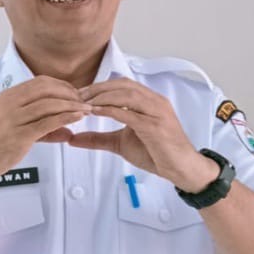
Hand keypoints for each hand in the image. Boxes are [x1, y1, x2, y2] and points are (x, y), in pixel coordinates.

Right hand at [0, 76, 90, 197]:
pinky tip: (77, 118)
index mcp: (8, 97)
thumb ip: (44, 129)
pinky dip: (65, 118)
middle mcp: (10, 103)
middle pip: (47, 89)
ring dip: (72, 105)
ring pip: (49, 104)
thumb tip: (68, 132)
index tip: (76, 94)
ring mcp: (14, 119)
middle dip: (70, 93)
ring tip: (87, 110)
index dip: (62, 86)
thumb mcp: (16, 129)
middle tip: (85, 101)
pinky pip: (47, 122)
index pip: (40, 82)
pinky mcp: (18, 135)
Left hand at [70, 80, 217, 190]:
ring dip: (103, 97)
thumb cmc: (156, 154)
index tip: (78, 93)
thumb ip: (98, 139)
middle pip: (122, 85)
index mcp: (148, 101)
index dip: (99, 86)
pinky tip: (96, 112)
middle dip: (97, 88)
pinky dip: (111, 110)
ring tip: (84, 103)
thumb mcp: (120, 144)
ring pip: (127, 95)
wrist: (181, 169)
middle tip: (77, 96)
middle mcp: (154, 101)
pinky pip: (130, 113)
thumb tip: (72, 139)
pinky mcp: (156, 126)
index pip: (121, 84)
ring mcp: (157, 112)